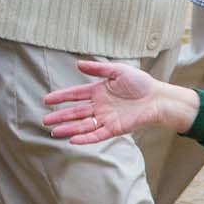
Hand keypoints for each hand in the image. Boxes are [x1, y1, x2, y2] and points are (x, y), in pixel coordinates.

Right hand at [44, 59, 196, 141]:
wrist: (158, 98)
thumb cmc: (140, 83)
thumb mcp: (118, 71)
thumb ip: (98, 69)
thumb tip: (78, 63)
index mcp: (98, 91)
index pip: (75, 95)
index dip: (61, 97)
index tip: (47, 100)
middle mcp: (100, 106)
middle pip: (76, 112)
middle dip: (60, 116)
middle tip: (45, 120)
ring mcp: (106, 118)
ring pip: (83, 125)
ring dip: (69, 129)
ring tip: (53, 132)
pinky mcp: (115, 129)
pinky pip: (97, 135)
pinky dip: (85, 138)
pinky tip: (72, 139)